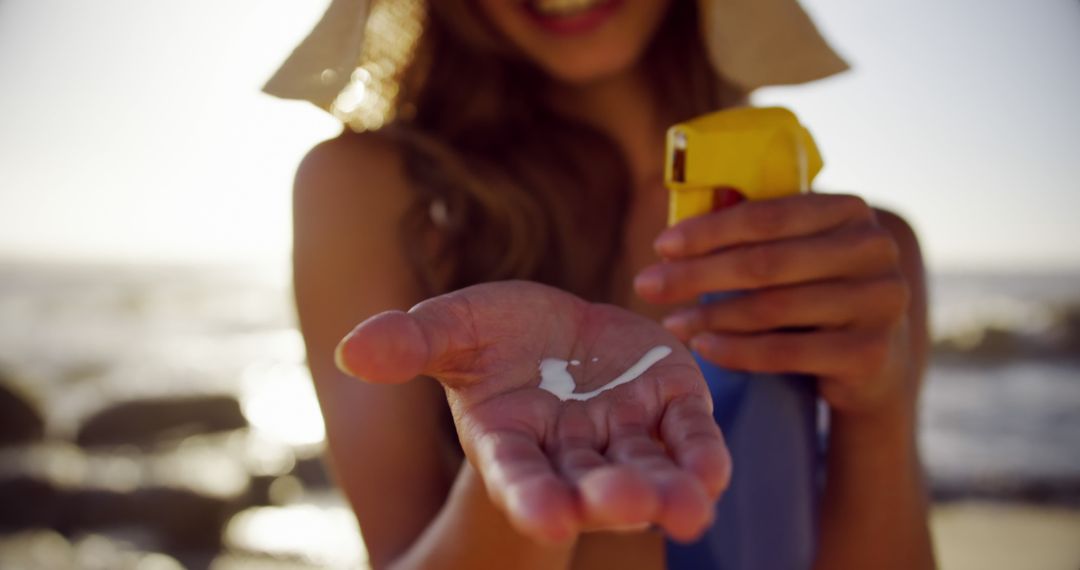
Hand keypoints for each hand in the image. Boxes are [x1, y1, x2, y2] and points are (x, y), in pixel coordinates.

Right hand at [334, 281, 729, 543]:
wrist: (558, 327)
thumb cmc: (497, 335)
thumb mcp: (453, 328)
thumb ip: (412, 343)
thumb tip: (350, 350)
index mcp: (511, 441)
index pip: (517, 476)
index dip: (531, 498)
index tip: (548, 519)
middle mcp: (570, 451)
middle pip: (589, 482)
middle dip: (607, 496)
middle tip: (624, 506)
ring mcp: (625, 432)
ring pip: (647, 469)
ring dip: (667, 489)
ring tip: (687, 510)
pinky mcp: (671, 405)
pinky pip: (690, 435)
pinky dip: (701, 454)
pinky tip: (713, 473)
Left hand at [634, 194, 912, 415]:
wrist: (875, 361)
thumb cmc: (816, 293)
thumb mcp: (795, 253)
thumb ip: (753, 231)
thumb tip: (677, 220)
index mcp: (850, 211)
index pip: (767, 215)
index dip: (708, 231)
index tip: (660, 247)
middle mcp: (874, 250)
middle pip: (765, 262)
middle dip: (696, 275)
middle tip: (646, 286)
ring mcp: (880, 302)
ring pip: (772, 307)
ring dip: (710, 316)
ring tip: (671, 322)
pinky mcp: (871, 353)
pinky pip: (786, 352)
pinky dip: (737, 351)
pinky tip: (704, 348)